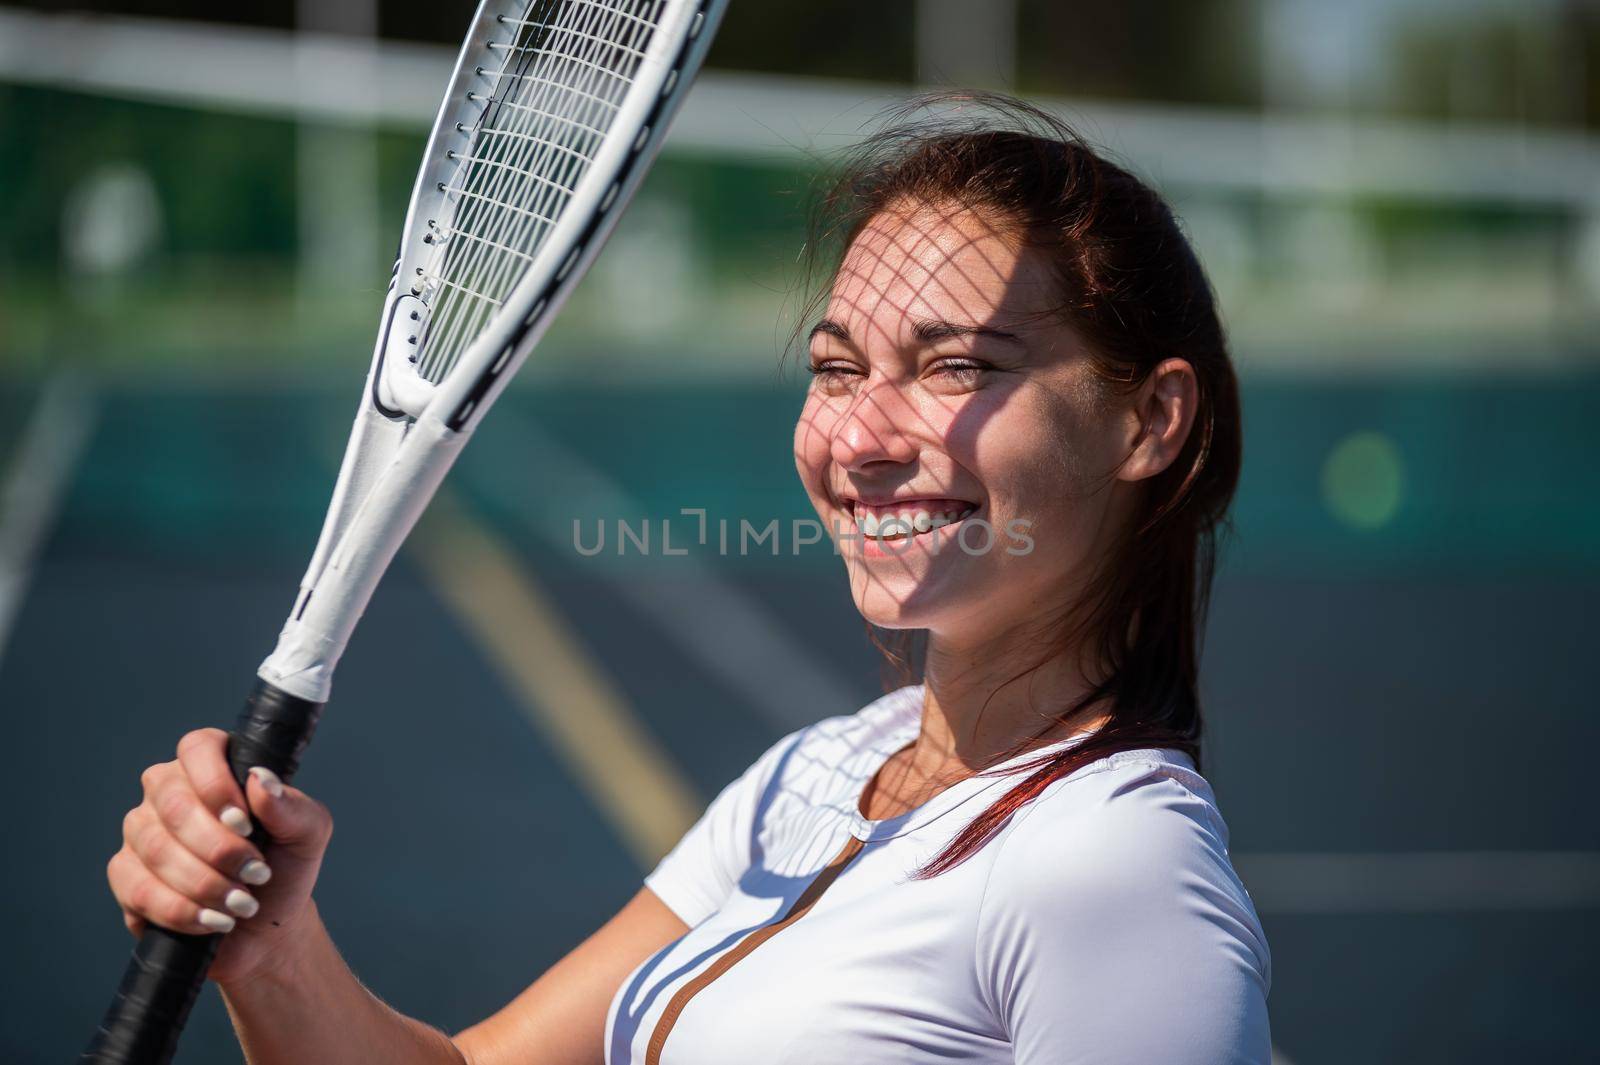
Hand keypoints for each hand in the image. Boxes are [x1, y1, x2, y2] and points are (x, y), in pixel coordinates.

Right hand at [107, 728, 333, 986]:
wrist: (265, 926)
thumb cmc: (284, 867)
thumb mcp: (307, 835)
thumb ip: (290, 806)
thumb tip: (261, 779)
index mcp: (213, 766)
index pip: (198, 748)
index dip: (216, 785)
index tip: (246, 825)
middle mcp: (169, 790)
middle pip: (174, 805)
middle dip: (220, 849)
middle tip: (256, 875)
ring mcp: (141, 831)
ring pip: (157, 850)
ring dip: (206, 884)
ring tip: (242, 904)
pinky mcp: (125, 874)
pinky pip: (139, 889)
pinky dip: (181, 910)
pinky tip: (212, 920)